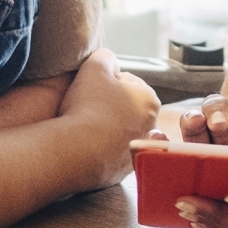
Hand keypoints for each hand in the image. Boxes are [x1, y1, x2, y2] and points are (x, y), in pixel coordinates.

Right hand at [58, 48, 159, 188]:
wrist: (75, 151)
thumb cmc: (87, 105)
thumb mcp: (94, 65)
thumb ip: (105, 56)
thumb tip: (108, 60)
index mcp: (150, 100)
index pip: (126, 82)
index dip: (104, 81)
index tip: (90, 89)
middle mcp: (152, 128)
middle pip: (125, 108)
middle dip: (107, 105)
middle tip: (85, 106)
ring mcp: (138, 152)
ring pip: (118, 131)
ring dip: (104, 127)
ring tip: (83, 126)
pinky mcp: (122, 171)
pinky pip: (109, 152)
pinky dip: (99, 147)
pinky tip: (84, 144)